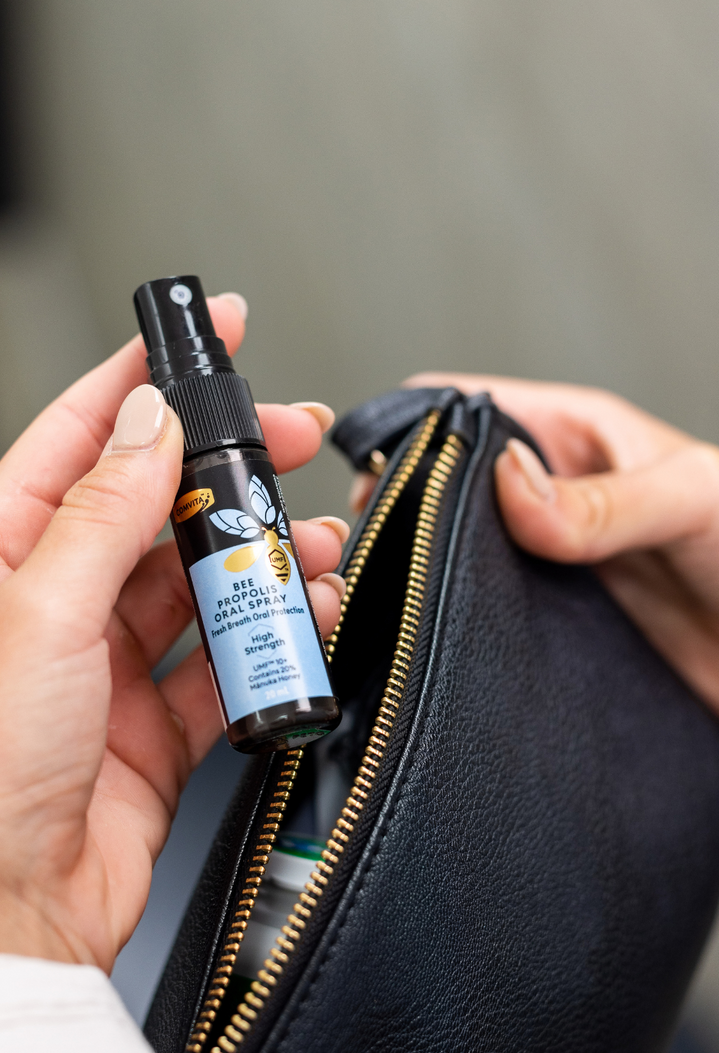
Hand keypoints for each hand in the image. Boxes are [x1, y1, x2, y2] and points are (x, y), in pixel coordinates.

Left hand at [0, 297, 345, 1002]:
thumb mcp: (39, 613)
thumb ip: (103, 512)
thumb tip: (149, 421)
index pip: (78, 436)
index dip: (145, 378)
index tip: (211, 335)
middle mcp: (52, 604)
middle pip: (153, 504)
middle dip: (227, 469)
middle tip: (297, 439)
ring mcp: (105, 666)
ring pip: (199, 581)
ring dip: (260, 558)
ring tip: (316, 544)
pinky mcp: (155, 725)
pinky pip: (224, 660)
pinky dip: (268, 640)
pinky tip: (305, 620)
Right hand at [353, 374, 718, 715]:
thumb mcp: (692, 501)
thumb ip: (604, 499)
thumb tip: (509, 484)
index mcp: (572, 437)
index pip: (462, 408)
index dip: (409, 430)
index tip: (371, 475)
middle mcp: (547, 498)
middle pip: (440, 488)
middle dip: (399, 510)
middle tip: (366, 548)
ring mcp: (543, 563)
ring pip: (451, 558)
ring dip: (419, 575)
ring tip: (383, 598)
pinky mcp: (548, 627)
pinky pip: (481, 620)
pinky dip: (449, 630)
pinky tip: (429, 645)